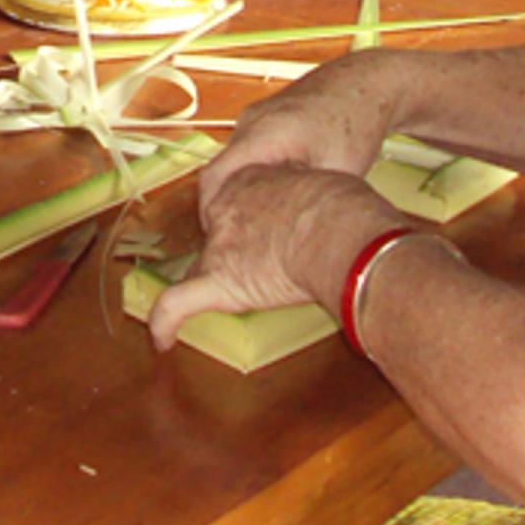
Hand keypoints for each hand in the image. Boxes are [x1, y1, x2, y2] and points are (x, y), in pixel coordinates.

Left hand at [144, 161, 406, 352]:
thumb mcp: (338, 189)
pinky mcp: (217, 281)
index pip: (242, 203)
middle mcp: (227, 208)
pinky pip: (177, 303)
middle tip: (264, 259)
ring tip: (222, 290)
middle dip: (239, 245)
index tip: (268, 232)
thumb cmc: (350, 209)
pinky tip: (161, 340)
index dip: (255, 219)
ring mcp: (219, 245)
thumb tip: (363, 231)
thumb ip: (333, 206)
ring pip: (205, 262)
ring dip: (220, 276)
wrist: (340, 230)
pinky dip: (164, 322)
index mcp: (253, 183)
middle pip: (221, 230)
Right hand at [194, 53, 399, 229]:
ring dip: (240, 191)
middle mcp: (251, 122)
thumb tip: (285, 236)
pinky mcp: (266, 118)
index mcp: (262, 134)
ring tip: (257, 223)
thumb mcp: (336, 173)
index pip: (215, 178)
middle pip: (221, 171)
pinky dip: (253, 176)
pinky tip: (275, 195)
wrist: (368, 84)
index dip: (210, 213)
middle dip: (225, 207)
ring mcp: (256, 117)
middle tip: (237, 242)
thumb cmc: (356, 124)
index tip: (218, 242)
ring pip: (236, 162)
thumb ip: (304, 201)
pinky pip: (248, 152)